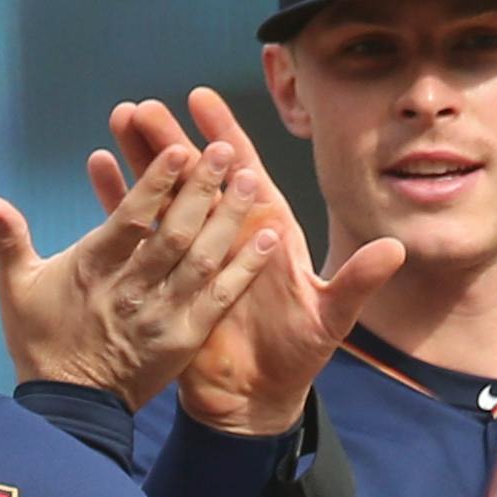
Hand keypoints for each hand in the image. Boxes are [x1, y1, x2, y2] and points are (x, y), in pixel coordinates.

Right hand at [0, 140, 279, 408]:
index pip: (128, 220)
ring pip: (202, 260)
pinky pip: (221, 298)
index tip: (178, 149)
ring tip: (251, 179)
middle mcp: (132, 290)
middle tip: (226, 150)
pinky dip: (246, 267)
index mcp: (92, 269)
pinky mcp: (186, 338)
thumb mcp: (15, 288)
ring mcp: (163, 315)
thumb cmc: (41, 341)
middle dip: (202, 189)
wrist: (69, 408)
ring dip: (229, 218)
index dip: (154, 184)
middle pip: (173, 233)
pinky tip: (270, 237)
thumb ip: (8, 239)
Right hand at [93, 89, 404, 434]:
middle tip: (143, 105)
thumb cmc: (299, 353)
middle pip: (196, 175)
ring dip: (141, 158)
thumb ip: (358, 281)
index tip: (200, 98)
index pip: (244, 171)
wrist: (258, 398)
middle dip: (170, 139)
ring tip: (119, 119)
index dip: (223, 134)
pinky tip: (100, 167)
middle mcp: (227, 233)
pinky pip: (138, 232)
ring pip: (163, 194)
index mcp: (266, 230)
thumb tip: (396, 249)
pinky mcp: (165, 276)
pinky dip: (118, 200)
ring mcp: (193, 252)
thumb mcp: (331, 317)